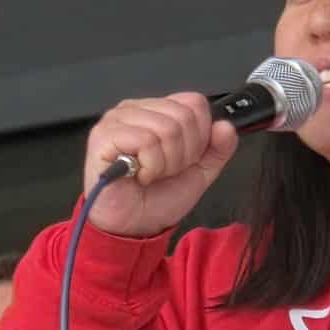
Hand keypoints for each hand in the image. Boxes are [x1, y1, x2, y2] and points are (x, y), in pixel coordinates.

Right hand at [83, 93, 239, 236]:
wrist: (134, 226)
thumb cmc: (156, 199)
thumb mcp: (199, 172)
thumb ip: (217, 149)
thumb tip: (225, 126)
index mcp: (156, 110)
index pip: (194, 103)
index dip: (199, 136)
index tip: (184, 160)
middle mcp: (135, 110)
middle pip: (183, 116)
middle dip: (183, 154)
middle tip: (165, 170)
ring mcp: (116, 120)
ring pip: (167, 128)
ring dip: (166, 163)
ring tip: (151, 174)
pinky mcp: (104, 137)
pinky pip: (146, 141)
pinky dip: (150, 166)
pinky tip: (138, 175)